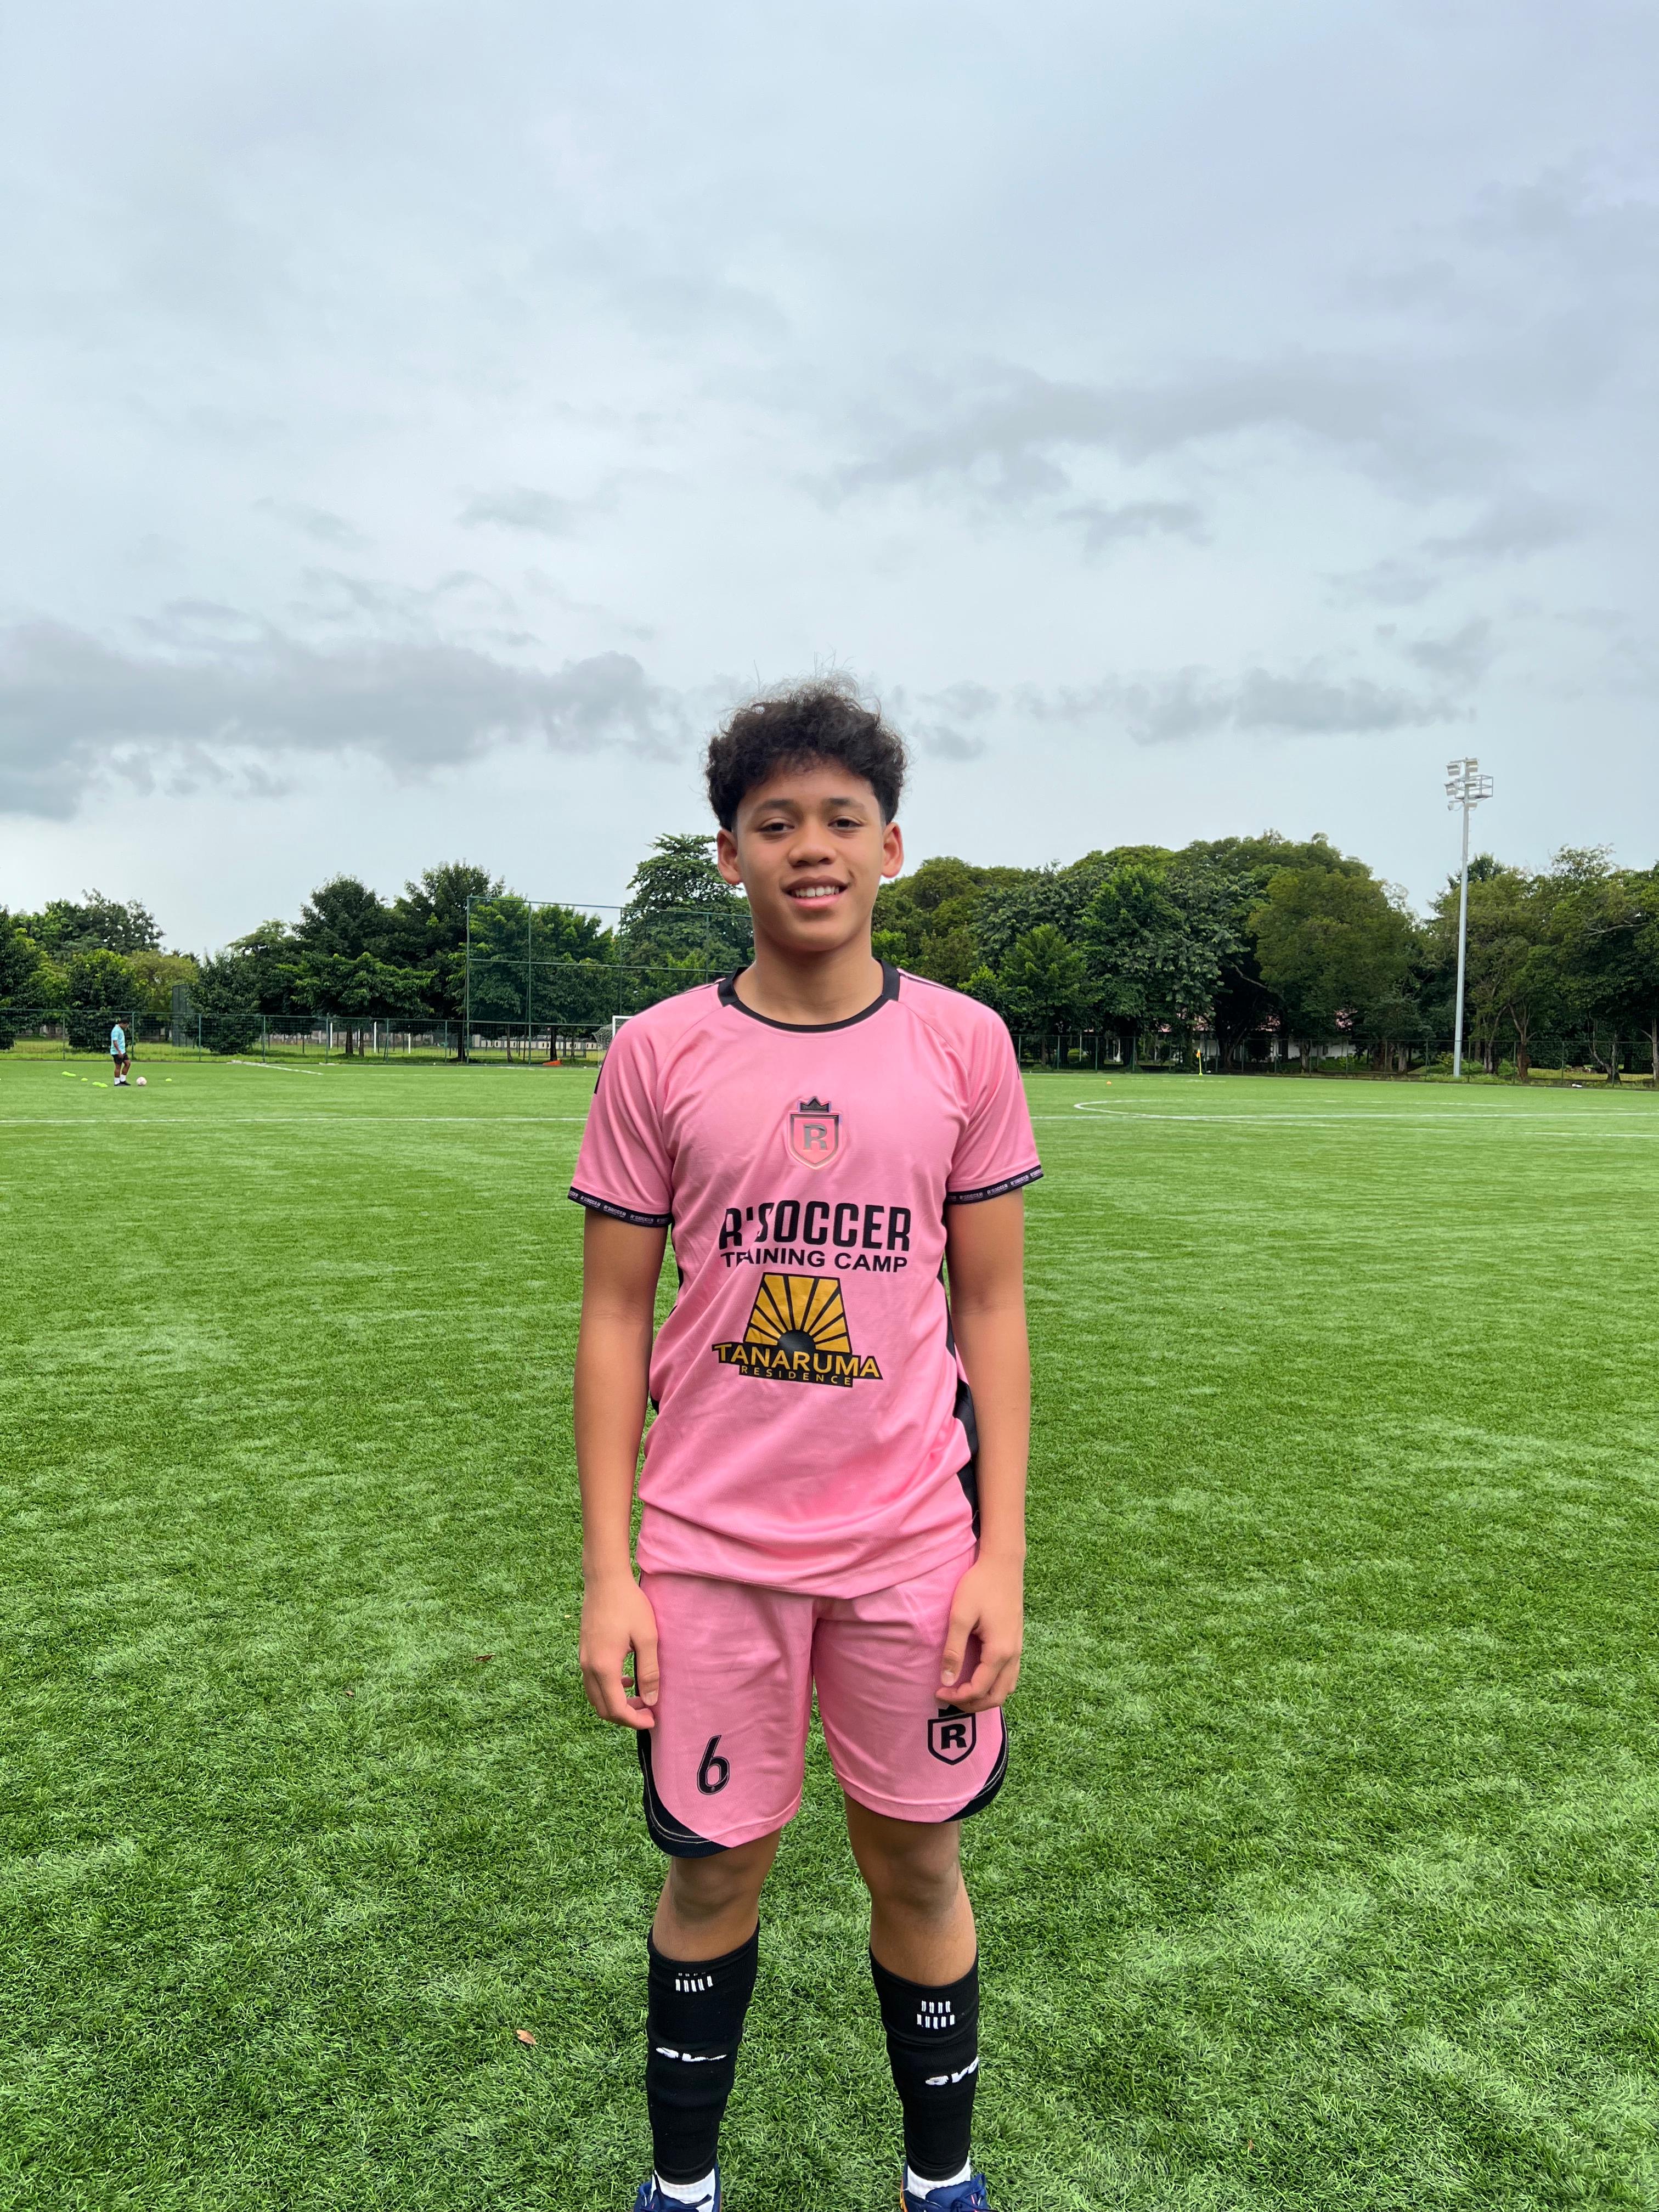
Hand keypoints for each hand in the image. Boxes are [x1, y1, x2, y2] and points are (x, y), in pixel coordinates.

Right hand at [579, 1571, 659, 1729]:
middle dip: (625, 1716)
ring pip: (596, 1697)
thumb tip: (652, 1700)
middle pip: (602, 1708)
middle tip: (648, 1712)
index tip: (653, 1720)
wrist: (605, 1580)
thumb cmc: (629, 1605)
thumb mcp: (647, 1637)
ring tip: (640, 1698)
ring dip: (616, 1704)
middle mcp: (588, 1667)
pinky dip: (609, 1690)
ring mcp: (583, 1659)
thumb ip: (649, 1671)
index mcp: (604, 1667)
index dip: (635, 1720)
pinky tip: (627, 1680)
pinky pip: (593, 1682)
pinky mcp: (584, 1651)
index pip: (616, 1709)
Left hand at [938, 1552, 1023, 1711]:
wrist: (1003, 1564)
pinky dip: (994, 1686)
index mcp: (999, 1651)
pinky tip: (978, 1677)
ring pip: (1006, 1689)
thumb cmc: (980, 1586)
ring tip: (961, 1692)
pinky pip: (1009, 1676)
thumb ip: (953, 1650)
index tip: (938, 1691)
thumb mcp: (960, 1616)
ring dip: (985, 1697)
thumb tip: (947, 1681)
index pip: (979, 1689)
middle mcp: (1013, 1655)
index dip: (958, 1697)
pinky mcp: (1016, 1643)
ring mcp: (1018, 1650)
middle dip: (972, 1704)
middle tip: (949, 1697)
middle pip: (997, 1697)